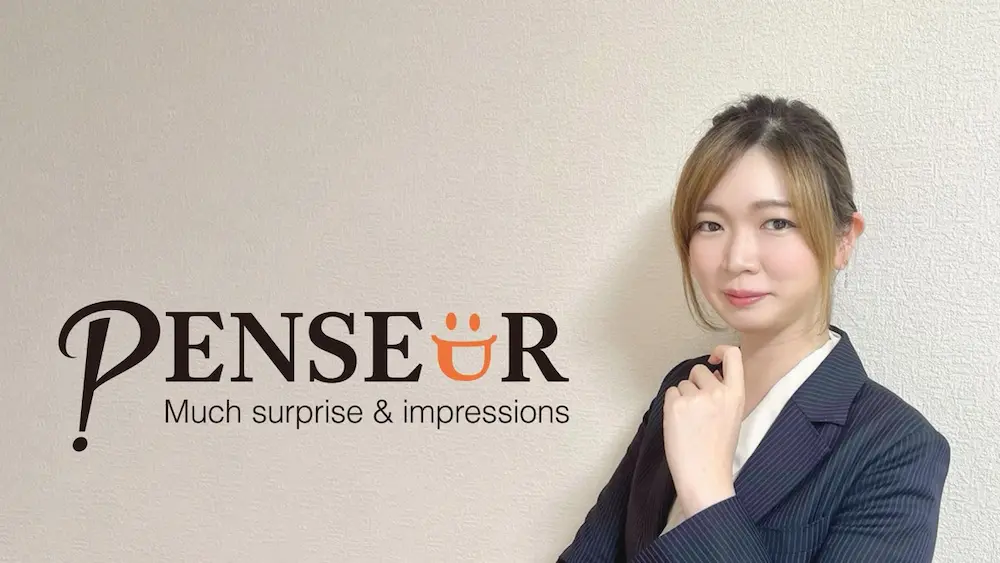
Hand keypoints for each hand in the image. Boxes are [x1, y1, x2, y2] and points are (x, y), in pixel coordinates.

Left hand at [662, 345, 745, 517]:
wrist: (705, 474)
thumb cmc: (718, 450)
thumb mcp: (733, 416)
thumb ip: (725, 392)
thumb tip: (713, 373)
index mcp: (736, 394)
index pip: (733, 356)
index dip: (721, 350)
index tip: (713, 357)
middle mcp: (717, 391)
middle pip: (699, 370)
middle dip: (695, 384)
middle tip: (698, 409)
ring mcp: (695, 398)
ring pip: (683, 383)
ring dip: (683, 397)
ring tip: (691, 422)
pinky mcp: (675, 406)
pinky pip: (670, 393)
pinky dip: (672, 405)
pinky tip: (680, 424)